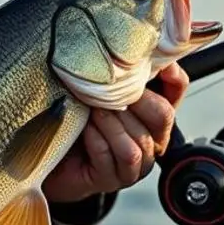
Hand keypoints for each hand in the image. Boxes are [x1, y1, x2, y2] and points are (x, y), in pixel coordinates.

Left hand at [42, 62, 188, 203]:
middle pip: (162, 115)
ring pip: (139, 141)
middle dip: (136, 99)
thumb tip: (126, 45)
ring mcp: (134, 164)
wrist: (47, 156)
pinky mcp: (114, 179)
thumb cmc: (72, 119)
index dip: (169, 72)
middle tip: (109, 90)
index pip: (177, 87)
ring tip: (91, 110)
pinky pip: (117, 157)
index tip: (147, 59)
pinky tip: (85, 130)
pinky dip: (100, 139)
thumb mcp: (93, 90)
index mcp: (150, 113)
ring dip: (113, 121)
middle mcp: (150, 140)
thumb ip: (113, 72)